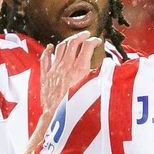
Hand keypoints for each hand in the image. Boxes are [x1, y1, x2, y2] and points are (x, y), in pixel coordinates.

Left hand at [29, 32, 96, 153]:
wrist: (55, 118)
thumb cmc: (75, 108)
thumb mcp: (92, 91)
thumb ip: (98, 78)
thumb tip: (107, 70)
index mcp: (79, 69)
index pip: (87, 47)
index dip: (94, 41)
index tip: (97, 42)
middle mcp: (66, 66)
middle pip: (73, 43)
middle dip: (81, 36)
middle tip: (86, 35)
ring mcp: (54, 69)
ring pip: (59, 48)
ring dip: (67, 41)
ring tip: (73, 39)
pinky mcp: (46, 75)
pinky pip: (45, 58)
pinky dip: (48, 50)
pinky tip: (50, 47)